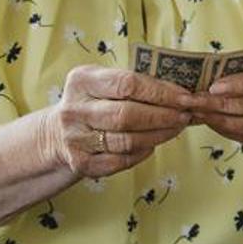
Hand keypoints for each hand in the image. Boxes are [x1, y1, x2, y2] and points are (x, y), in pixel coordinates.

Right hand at [44, 65, 201, 178]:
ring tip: (176, 128)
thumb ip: (136, 83)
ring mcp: (75, 138)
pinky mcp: (80, 163)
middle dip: (164, 116)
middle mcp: (74, 109)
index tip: (185, 96)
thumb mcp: (104, 83)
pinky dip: (142, 153)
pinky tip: (153, 144)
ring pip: (126, 140)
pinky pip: (120, 161)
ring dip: (159, 135)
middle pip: (127, 115)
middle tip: (186, 115)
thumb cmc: (94, 102)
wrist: (56, 134)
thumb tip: (182, 91)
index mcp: (82, 80)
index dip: (161, 92)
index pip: (127, 84)